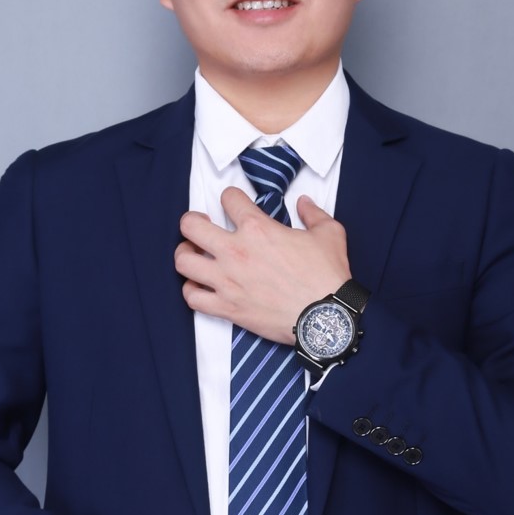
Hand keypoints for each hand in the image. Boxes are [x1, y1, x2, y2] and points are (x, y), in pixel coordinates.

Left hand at [175, 192, 350, 342]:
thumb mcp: (329, 233)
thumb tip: (304, 203)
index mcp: (258, 229)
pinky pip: (192, 297)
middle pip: (190, 226)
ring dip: (186, 254)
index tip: (234, 203)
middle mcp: (235, 252)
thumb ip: (313, 213)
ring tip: (195, 254)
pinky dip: (192, 290)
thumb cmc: (326, 277)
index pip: (228, 199)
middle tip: (200, 225)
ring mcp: (227, 281)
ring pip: (183, 261)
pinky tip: (200, 285)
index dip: (230, 197)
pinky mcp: (227, 307)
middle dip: (192, 222)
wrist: (325, 317)